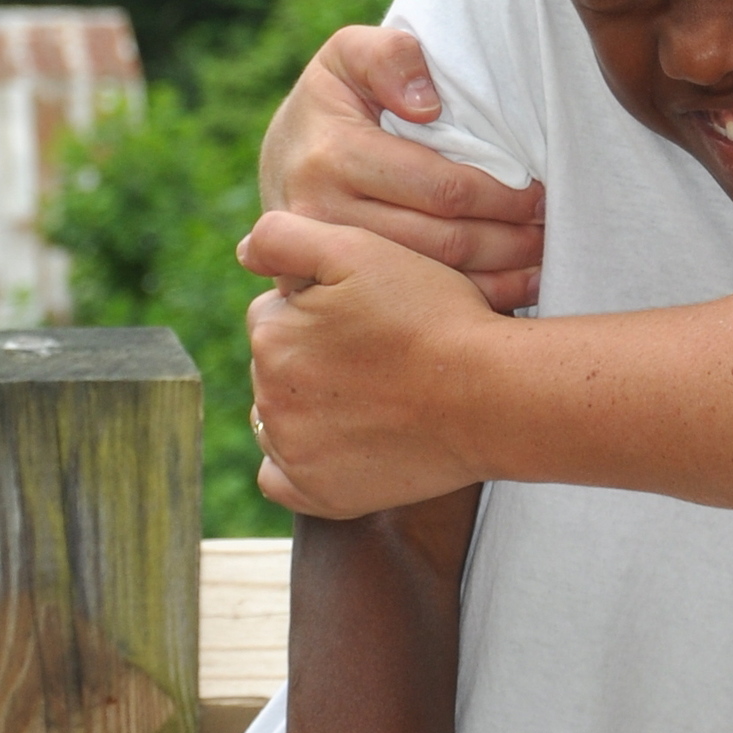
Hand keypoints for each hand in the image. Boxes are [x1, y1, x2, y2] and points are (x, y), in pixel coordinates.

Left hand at [243, 209, 489, 515]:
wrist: (491, 394)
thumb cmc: (432, 317)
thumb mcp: (359, 249)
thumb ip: (283, 237)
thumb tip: (240, 252)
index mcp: (271, 336)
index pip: (275, 312)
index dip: (321, 307)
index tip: (367, 316)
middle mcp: (268, 397)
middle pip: (279, 364)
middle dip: (314, 354)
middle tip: (379, 354)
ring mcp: (293, 452)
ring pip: (280, 416)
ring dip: (312, 403)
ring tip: (377, 394)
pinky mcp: (320, 495)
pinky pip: (283, 478)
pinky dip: (302, 461)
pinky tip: (342, 441)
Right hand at [260, 25, 545, 314]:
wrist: (283, 157)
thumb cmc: (335, 100)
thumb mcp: (350, 55)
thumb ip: (389, 57)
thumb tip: (426, 106)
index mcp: (333, 155)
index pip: (441, 188)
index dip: (501, 196)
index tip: (539, 192)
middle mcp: (321, 216)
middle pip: (442, 243)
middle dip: (509, 240)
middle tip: (549, 231)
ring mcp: (324, 262)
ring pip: (433, 281)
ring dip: (499, 277)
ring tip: (542, 263)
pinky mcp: (334, 291)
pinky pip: (414, 306)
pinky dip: (473, 301)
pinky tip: (512, 291)